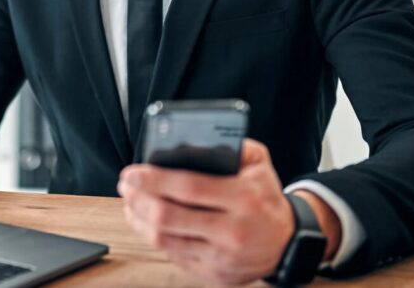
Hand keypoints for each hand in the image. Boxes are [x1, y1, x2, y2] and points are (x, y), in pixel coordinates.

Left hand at [118, 139, 313, 284]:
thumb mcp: (259, 164)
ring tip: (130, 202)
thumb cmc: (266, 197)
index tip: (131, 173)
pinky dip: (154, 236)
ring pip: (165, 240)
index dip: (153, 180)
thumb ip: (231, 145)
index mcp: (244, 199)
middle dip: (138, 199)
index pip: (188, 188)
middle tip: (125, 186)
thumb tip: (191, 138)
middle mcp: (232, 231)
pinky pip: (174, 255)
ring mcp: (222, 257)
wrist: (288, 244)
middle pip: (169, 217)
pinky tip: (146, 222)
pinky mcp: (214, 274)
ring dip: (139, 219)